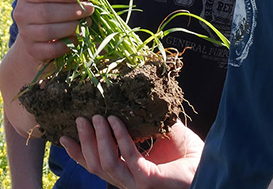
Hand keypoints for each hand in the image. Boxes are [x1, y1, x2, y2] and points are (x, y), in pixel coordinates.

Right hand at [13, 0, 93, 61]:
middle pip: (46, 13)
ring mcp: (25, 33)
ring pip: (49, 32)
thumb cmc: (52, 7)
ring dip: (72, 27)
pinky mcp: (33, 50)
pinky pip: (52, 49)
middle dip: (72, 11)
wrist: (37, 33)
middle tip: (90, 9)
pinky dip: (68, 44)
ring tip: (87, 22)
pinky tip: (77, 38)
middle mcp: (21, 13)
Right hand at [60, 116, 202, 188]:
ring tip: (97, 116)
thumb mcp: (157, 132)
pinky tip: (115, 121)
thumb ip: (141, 120)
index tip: (62, 135)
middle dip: (84, 141)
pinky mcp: (149, 181)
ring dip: (98, 138)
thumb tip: (128, 93)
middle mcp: (128, 180)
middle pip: (95, 165)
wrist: (210, 166)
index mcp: (127, 171)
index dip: (77, 153)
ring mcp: (137, 183)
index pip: (95, 165)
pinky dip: (119, 138)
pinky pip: (128, 158)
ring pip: (106, 164)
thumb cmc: (188, 153)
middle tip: (79, 118)